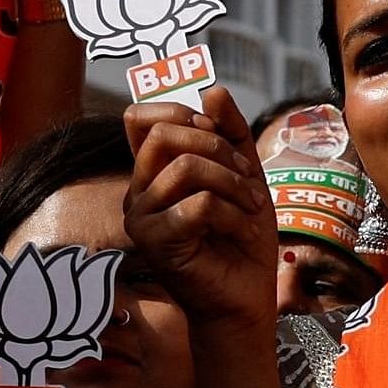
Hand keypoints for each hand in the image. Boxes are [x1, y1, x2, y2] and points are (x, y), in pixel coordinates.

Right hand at [121, 86, 276, 334]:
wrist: (247, 298)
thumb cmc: (242, 240)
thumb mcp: (244, 175)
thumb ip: (231, 133)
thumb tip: (212, 90)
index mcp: (153, 173)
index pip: (141, 117)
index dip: (182, 111)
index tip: (219, 136)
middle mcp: (138, 191)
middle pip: (163, 133)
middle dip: (216, 146)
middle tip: (245, 177)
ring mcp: (140, 218)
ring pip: (184, 168)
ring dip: (232, 183)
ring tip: (249, 207)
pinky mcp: (155, 243)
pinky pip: (197, 205)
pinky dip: (232, 215)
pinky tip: (241, 232)